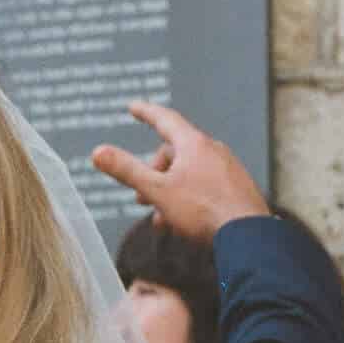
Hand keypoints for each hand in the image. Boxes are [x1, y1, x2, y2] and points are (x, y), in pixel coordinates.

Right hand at [91, 101, 269, 241]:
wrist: (246, 234)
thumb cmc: (202, 211)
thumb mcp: (157, 191)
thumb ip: (127, 171)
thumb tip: (97, 152)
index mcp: (193, 144)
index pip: (165, 119)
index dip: (146, 113)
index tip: (133, 107)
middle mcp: (213, 150)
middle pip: (175, 152)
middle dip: (154, 173)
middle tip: (142, 199)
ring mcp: (228, 168)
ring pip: (190, 172)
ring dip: (170, 191)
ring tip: (162, 218)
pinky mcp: (237, 187)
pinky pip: (206, 185)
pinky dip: (189, 197)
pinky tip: (185, 222)